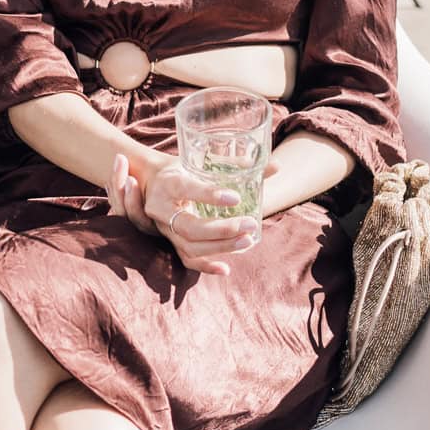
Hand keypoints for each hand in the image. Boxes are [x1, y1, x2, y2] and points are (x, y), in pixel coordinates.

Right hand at [105, 152, 259, 277]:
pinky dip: (206, 267)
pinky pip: (186, 259)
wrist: (153, 182)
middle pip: (189, 226)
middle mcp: (162, 208)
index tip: (235, 198)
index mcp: (169, 182)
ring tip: (247, 241)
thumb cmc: (182, 168)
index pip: (187, 188)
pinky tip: (226, 269)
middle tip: (250, 224)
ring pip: (189, 245)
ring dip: (220, 247)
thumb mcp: (201, 160)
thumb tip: (276, 167)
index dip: (209, 195)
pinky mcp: (172, 242)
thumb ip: (236, 165)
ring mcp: (166, 229)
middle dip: (221, 229)